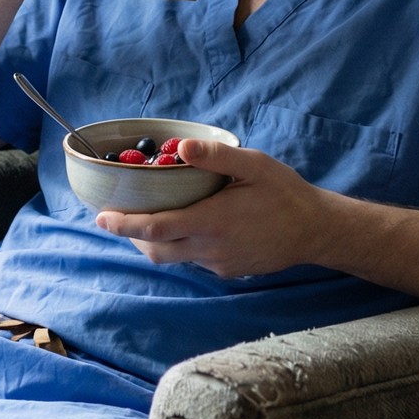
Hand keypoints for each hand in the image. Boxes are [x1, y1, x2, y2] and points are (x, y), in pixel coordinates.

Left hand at [95, 138, 334, 276]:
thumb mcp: (255, 165)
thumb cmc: (285, 193)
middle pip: (156, 249)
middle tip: (115, 217)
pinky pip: (193, 259)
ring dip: (153, 241)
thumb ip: (217, 157)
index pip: (156, 229)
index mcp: (212, 222)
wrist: (317, 231)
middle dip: (131, 235)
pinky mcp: (227, 270)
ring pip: (173, 257)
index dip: (124, 225)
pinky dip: (178, 245)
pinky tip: (184, 225)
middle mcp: (210, 248)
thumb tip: (182, 148)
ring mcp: (218, 263)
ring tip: (143, 219)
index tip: (101, 217)